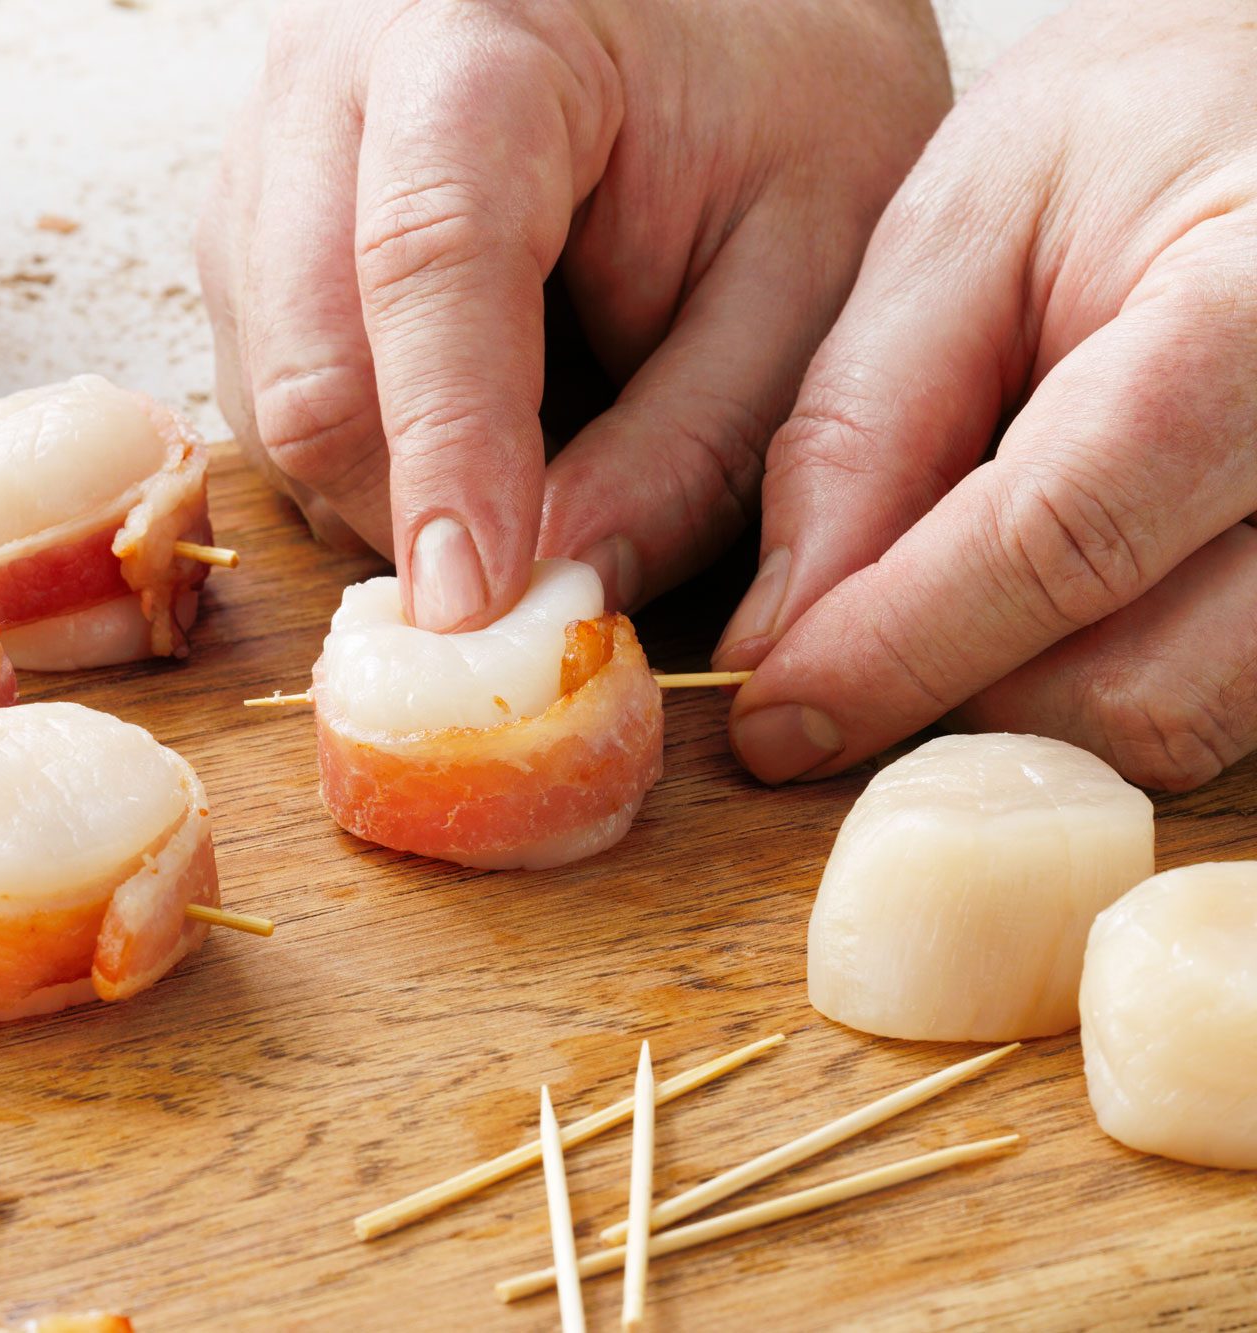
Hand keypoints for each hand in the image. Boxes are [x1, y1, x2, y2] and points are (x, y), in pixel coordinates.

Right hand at [197, 0, 948, 627]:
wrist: (711, 16)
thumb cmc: (778, 113)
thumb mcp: (805, 271)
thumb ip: (692, 444)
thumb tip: (558, 586)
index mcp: (482, 39)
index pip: (429, 257)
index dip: (448, 447)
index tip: (480, 604)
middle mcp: (328, 86)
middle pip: (306, 360)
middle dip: (411, 507)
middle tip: (527, 586)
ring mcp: (263, 165)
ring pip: (271, 406)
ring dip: (389, 495)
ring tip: (529, 469)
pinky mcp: (249, 238)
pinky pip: (267, 403)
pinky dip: (366, 465)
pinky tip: (469, 434)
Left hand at [716, 0, 1256, 790]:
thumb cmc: (1128, 132)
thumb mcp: (963, 225)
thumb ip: (860, 431)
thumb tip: (774, 644)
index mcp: (1249, 316)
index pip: (1056, 544)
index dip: (891, 653)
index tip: (771, 718)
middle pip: (1135, 684)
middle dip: (955, 694)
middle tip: (847, 641)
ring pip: (1181, 724)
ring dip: (1029, 701)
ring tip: (954, 590)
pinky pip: (1219, 704)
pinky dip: (1101, 680)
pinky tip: (1047, 596)